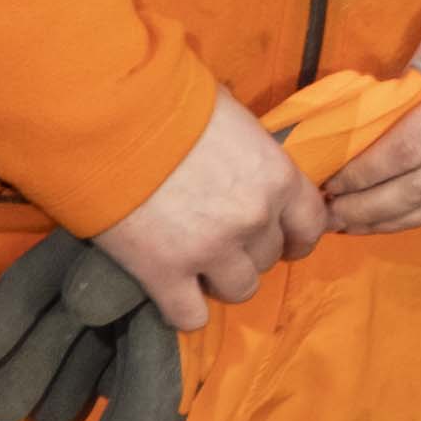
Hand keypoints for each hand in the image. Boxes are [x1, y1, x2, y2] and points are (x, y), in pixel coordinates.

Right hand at [88, 90, 326, 330]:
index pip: (312, 224)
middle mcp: (254, 218)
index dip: (296, 236)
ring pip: (240, 290)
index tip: (281, 239)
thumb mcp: (230, 117)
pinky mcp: (166, 274)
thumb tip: (248, 160)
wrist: (109, 119)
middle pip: (270, 258)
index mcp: (276, 176)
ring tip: (194, 262)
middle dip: (248, 251)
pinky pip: (190, 317)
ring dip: (221, 280)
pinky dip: (183, 309)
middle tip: (218, 237)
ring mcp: (212, 250)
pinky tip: (170, 290)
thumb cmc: (168, 103)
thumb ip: (250, 151)